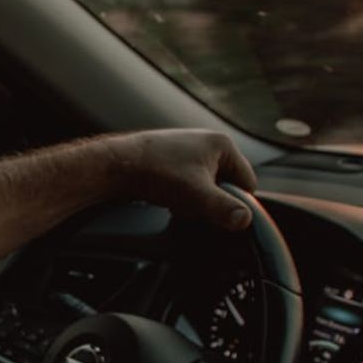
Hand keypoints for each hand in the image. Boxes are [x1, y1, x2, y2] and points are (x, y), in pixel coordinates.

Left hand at [107, 130, 258, 230]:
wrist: (116, 166)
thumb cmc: (155, 171)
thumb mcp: (195, 194)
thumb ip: (223, 208)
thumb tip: (245, 219)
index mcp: (222, 144)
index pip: (247, 183)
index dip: (235, 203)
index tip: (219, 215)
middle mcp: (208, 142)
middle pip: (225, 186)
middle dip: (211, 202)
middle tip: (192, 208)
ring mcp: (189, 150)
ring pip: (206, 188)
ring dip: (195, 201)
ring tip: (176, 202)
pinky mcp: (173, 160)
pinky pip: (189, 185)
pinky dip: (182, 196)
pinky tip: (168, 200)